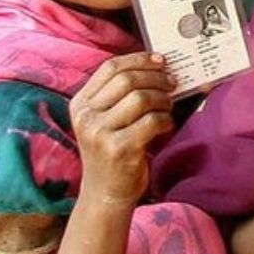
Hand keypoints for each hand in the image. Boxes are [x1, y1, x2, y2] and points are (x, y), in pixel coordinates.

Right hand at [71, 53, 176, 206]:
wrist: (106, 193)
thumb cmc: (113, 152)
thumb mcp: (105, 121)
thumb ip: (121, 96)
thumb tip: (159, 66)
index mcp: (81, 104)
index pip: (110, 68)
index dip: (139, 60)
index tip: (160, 60)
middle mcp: (86, 116)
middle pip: (127, 80)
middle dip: (156, 78)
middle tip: (172, 83)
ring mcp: (100, 133)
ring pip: (141, 98)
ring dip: (162, 100)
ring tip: (167, 107)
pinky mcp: (119, 149)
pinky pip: (152, 122)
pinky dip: (166, 120)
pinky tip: (165, 126)